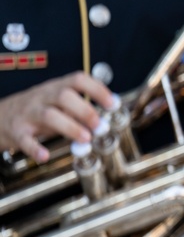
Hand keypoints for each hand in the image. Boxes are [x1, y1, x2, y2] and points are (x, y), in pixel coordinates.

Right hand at [0, 73, 114, 162]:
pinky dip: (35, 148)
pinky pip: (25, 139)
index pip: (78, 80)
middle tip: (100, 126)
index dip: (97, 90)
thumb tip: (107, 117)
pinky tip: (45, 156)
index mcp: (56, 88)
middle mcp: (43, 97)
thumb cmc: (37, 109)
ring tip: (86, 139)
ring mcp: (29, 114)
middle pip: (64, 96)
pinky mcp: (17, 131)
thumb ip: (79, 108)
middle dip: (85, 110)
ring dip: (70, 127)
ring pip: (49, 116)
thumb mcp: (58, 102)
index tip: (113, 104)